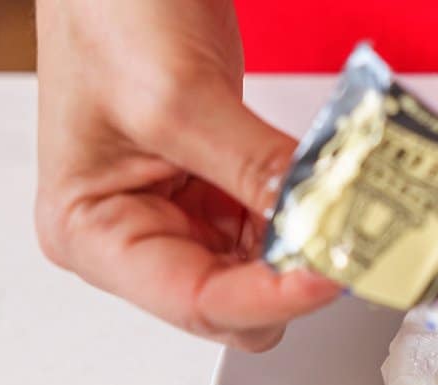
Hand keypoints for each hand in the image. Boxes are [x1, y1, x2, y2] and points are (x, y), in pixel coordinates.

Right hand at [34, 0, 338, 350]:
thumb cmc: (106, 10)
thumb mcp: (179, 96)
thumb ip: (253, 169)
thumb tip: (322, 224)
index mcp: (91, 233)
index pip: (196, 301)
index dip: (272, 296)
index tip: (332, 271)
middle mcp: (136, 235)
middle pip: (235, 303)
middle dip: (290, 276)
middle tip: (345, 243)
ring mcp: (183, 214)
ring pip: (266, 271)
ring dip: (308, 246)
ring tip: (344, 213)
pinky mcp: (222, 189)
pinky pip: (279, 225)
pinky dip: (309, 214)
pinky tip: (331, 196)